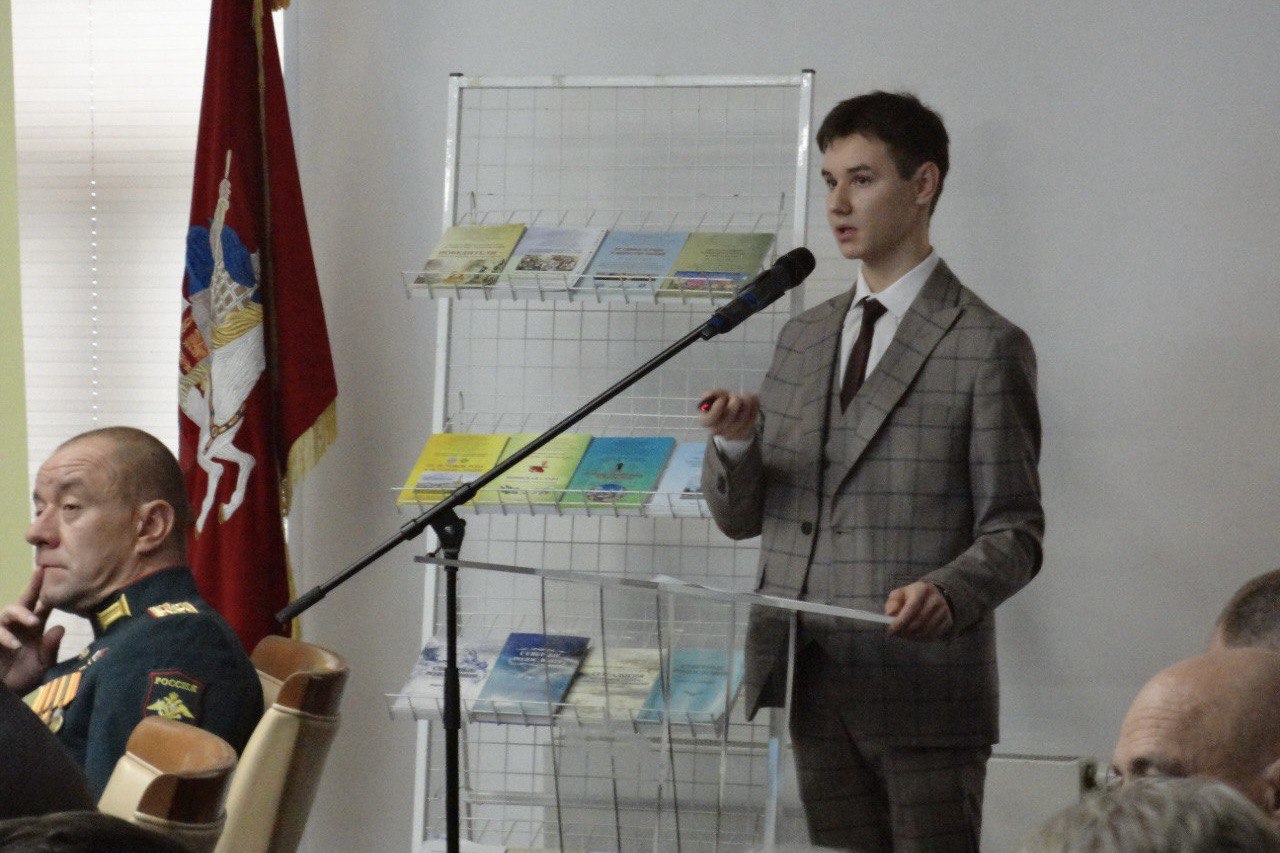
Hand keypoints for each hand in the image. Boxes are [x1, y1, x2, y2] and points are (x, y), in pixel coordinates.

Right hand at [0, 567, 62, 693]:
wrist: (7, 694)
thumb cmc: (26, 677)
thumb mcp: (44, 665)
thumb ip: (51, 648)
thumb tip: (60, 627)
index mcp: (35, 627)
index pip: (43, 605)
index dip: (47, 591)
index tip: (52, 572)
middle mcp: (18, 625)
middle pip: (23, 601)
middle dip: (31, 587)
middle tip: (40, 575)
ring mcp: (3, 631)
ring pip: (8, 611)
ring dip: (20, 614)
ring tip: (33, 622)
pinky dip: (4, 636)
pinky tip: (14, 644)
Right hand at [698, 389, 759, 441]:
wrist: (735, 414)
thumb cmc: (723, 404)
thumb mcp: (717, 396)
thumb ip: (713, 394)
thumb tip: (709, 396)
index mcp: (706, 420)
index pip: (709, 419)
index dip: (717, 409)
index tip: (723, 399)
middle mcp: (717, 430)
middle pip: (728, 420)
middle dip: (734, 404)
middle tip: (736, 396)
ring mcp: (731, 435)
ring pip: (742, 420)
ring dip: (747, 405)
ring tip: (747, 396)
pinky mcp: (743, 435)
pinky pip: (751, 422)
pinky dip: (754, 409)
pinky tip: (754, 402)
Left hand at [885, 582, 952, 640]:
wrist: (934, 596)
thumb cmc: (912, 596)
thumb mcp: (900, 594)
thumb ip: (893, 602)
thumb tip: (890, 614)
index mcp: (922, 589)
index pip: (912, 608)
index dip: (901, 621)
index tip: (891, 630)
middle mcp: (936, 599)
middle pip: (919, 621)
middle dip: (905, 630)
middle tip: (896, 634)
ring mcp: (944, 610)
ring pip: (926, 630)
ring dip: (912, 636)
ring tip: (903, 634)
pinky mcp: (948, 621)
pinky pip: (933, 635)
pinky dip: (921, 639)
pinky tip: (914, 635)